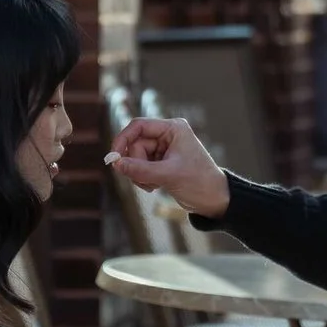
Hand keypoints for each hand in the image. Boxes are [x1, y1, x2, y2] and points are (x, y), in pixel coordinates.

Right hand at [107, 117, 230, 218]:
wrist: (213, 200)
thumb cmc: (198, 182)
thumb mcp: (168, 175)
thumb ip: (141, 169)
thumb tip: (116, 164)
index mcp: (173, 128)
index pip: (139, 126)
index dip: (122, 139)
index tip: (113, 158)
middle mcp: (167, 136)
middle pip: (135, 145)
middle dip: (136, 164)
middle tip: (144, 180)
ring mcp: (163, 149)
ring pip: (135, 158)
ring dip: (140, 174)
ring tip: (154, 185)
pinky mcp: (161, 163)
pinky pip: (140, 167)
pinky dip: (143, 178)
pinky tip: (155, 187)